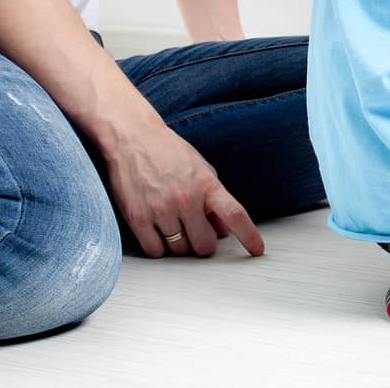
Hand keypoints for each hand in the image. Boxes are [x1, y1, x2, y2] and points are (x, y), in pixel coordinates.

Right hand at [104, 121, 264, 258]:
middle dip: (205, 243)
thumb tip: (224, 230)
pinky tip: (160, 233)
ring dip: (181, 245)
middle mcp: (186, 199)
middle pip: (205, 245)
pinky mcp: (138, 219)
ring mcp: (161, 210)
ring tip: (175, 225)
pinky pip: (155, 251)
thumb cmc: (169, 152)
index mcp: (206, 184)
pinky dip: (160, 248)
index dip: (249, 236)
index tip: (257, 250)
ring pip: (180, 251)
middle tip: (198, 231)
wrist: (133, 138)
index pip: (235, 215)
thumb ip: (215, 199)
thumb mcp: (201, 169)